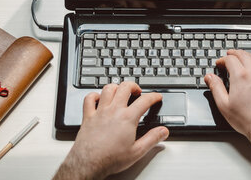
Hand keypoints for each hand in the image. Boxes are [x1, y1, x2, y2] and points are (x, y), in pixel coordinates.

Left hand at [53, 82, 168, 179]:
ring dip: (116, 87)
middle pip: (125, 87)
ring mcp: (100, 111)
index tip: (157, 97)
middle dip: (134, 86)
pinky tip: (99, 98)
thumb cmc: (110, 158)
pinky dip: (94, 95)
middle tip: (138, 92)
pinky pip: (89, 98)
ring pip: (108, 89)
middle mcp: (113, 111)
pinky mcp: (88, 116)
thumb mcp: (137, 152)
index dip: (154, 96)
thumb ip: (152, 139)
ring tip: (121, 92)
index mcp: (128, 118)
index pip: (144, 100)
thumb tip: (163, 131)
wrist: (89, 163)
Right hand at [204, 49, 250, 141]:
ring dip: (247, 55)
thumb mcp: (224, 105)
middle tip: (229, 55)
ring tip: (241, 57)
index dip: (222, 60)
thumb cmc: (248, 119)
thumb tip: (210, 77)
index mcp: (241, 76)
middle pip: (244, 54)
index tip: (219, 63)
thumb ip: (216, 88)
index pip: (230, 59)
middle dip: (234, 53)